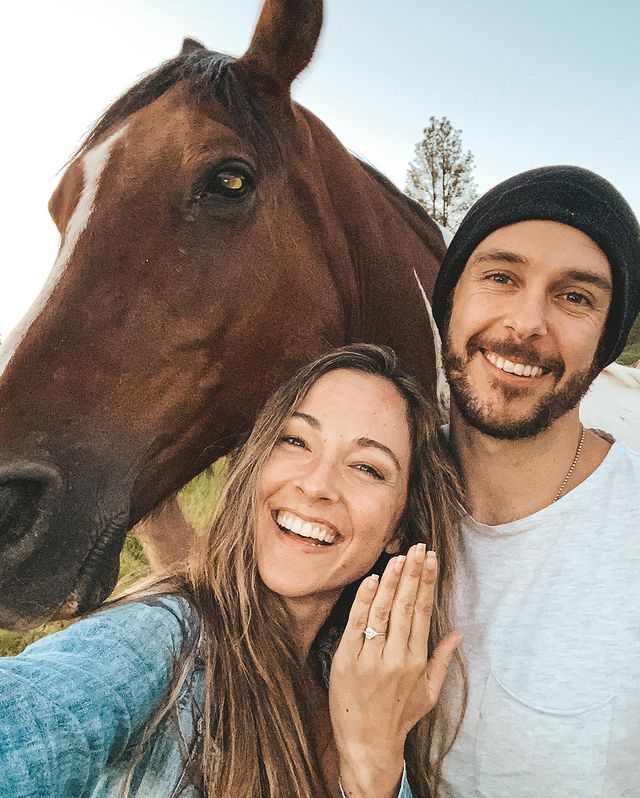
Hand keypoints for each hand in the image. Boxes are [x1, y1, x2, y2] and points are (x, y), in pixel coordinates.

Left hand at [329, 544, 460, 796]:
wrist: (367, 743)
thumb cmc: (399, 717)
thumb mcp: (428, 693)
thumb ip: (442, 661)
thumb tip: (457, 634)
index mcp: (416, 661)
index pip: (423, 612)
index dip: (428, 583)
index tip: (431, 559)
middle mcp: (395, 656)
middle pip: (406, 606)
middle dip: (413, 573)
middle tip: (419, 547)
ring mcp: (370, 657)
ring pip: (382, 610)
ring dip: (392, 580)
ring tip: (399, 556)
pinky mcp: (346, 659)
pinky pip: (356, 623)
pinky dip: (364, 600)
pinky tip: (373, 579)